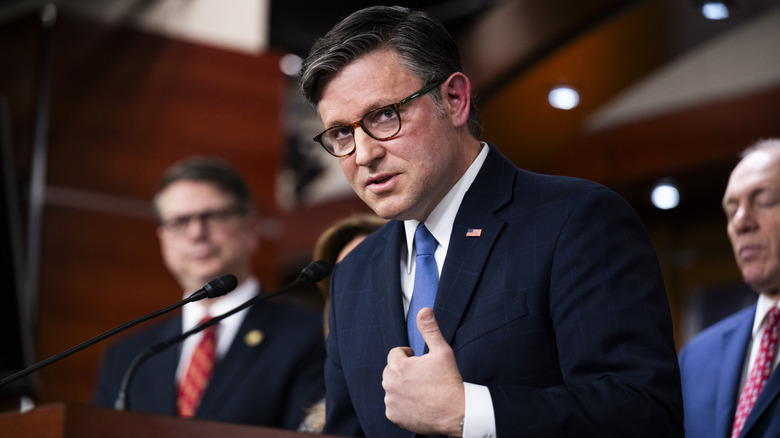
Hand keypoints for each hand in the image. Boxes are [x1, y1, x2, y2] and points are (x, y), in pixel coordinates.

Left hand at [382, 307, 464, 435]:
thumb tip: (424, 311)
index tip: (418, 360)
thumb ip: (430, 330)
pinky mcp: (394, 415)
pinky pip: (394, 405)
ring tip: (421, 390)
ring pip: (392, 388)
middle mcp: (390, 383)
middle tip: (422, 376)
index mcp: (398, 366)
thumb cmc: (449, 381)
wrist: (456, 412)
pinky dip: (402, 404)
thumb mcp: (442, 351)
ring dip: (402, 387)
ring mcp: (391, 401)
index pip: (395, 354)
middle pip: (392, 371)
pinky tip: (418, 403)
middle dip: (404, 371)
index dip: (408, 356)